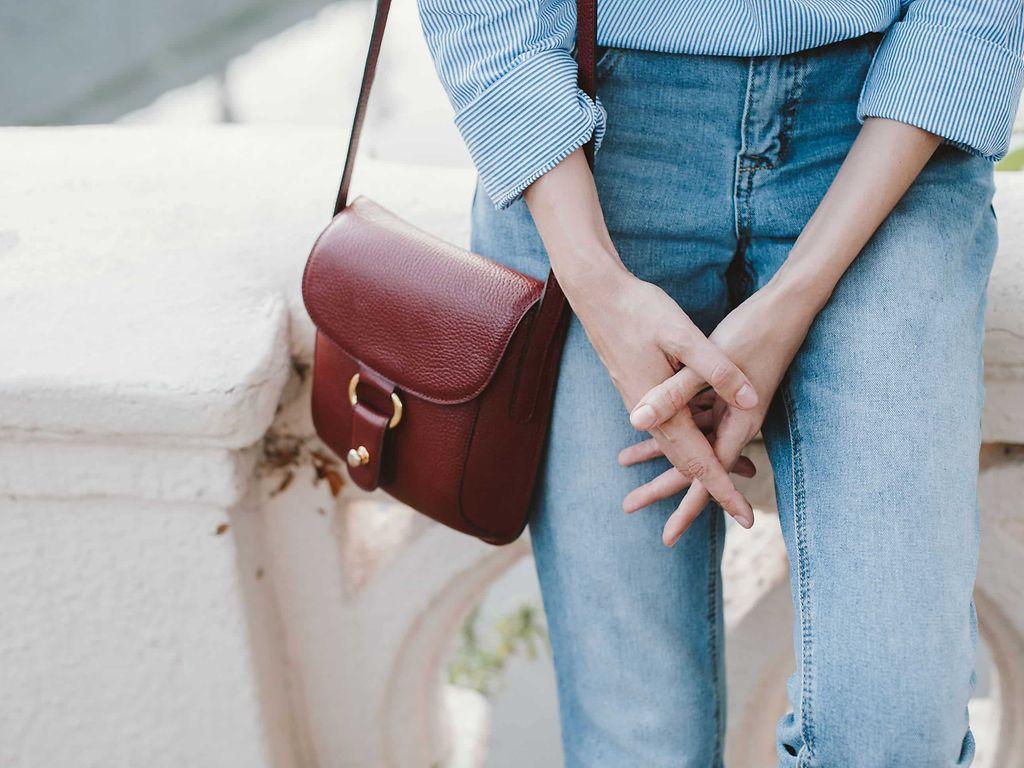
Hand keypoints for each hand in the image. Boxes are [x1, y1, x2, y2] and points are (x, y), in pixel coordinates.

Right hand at [567, 267, 760, 525]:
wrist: (595, 294)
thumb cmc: (640, 309)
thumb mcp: (684, 336)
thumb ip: (716, 371)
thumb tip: (751, 399)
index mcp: (661, 409)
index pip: (699, 461)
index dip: (724, 490)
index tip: (746, 518)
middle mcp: (648, 415)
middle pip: (685, 463)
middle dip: (712, 491)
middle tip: (743, 514)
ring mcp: (640, 404)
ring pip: (677, 447)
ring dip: (701, 467)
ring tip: (730, 480)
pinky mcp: (639, 390)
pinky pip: (669, 428)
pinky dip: (689, 442)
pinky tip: (703, 435)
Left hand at [621, 279, 815, 544]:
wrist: (787, 306)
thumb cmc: (751, 331)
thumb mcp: (705, 361)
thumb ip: (671, 394)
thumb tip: (636, 422)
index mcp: (736, 422)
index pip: (707, 474)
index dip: (688, 506)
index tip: (669, 536)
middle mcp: (735, 421)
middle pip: (695, 464)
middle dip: (663, 487)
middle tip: (628, 506)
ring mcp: (730, 407)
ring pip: (692, 439)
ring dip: (660, 453)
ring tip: (624, 464)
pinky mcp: (724, 391)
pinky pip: (696, 417)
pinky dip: (674, 425)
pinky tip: (648, 428)